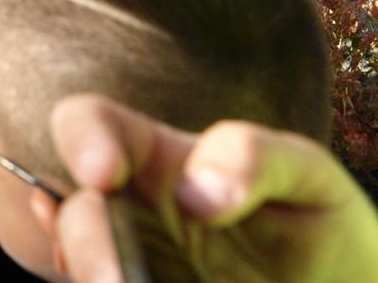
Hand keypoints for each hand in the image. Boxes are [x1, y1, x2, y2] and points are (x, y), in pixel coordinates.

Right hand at [42, 94, 377, 282]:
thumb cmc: (315, 217)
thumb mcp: (303, 173)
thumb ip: (251, 155)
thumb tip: (192, 193)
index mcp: (155, 157)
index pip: (89, 123)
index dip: (81, 140)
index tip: (103, 176)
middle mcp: (129, 208)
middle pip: (76, 211)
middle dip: (87, 245)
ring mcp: (131, 260)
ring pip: (76, 260)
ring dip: (91, 272)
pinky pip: (93, 282)